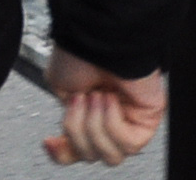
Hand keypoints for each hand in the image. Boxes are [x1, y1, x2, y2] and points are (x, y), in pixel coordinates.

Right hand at [44, 50, 165, 165]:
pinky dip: (113, 122)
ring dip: (95, 127)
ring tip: (96, 97)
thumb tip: (69, 139)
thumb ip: (66, 119)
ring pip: (110, 155)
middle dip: (78, 131)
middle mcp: (107, 119)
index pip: (76, 150)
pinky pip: (128, 143)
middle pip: (90, 156)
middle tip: (79, 101)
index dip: (62, 152)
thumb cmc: (80, 52)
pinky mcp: (146, 120)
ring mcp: (127, 121)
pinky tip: (110, 100)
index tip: (50, 140)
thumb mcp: (59, 88)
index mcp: (86, 112)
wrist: (98, 39)